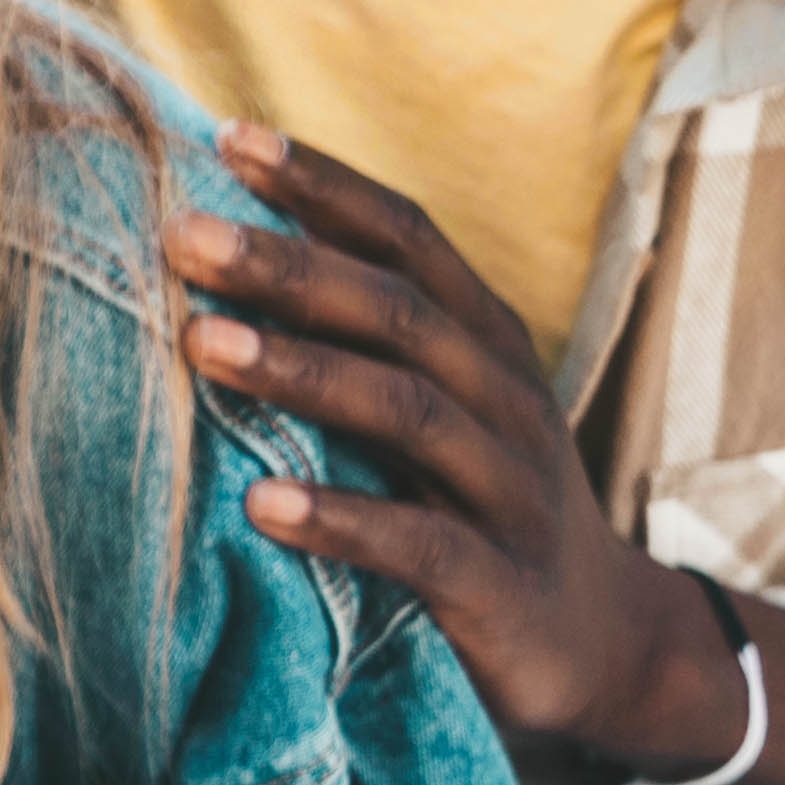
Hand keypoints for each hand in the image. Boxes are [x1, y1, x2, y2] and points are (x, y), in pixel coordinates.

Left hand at [162, 128, 716, 761]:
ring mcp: (511, 491)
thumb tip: (213, 257)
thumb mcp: (431, 409)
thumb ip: (353, 341)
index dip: (324, 185)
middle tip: (184, 236)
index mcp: (484, 341)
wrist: (599, 647)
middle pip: (399, 310)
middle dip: (289, 267)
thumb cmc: (472, 505)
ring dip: (302, 371)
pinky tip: (260, 504)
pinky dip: (340, 519)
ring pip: (410, 411)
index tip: (228, 137)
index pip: (409, 237)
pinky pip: (420, 544)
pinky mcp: (500, 585)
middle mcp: (505, 399)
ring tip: (199, 344)